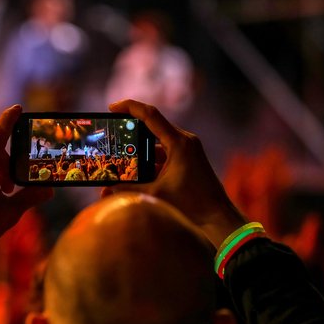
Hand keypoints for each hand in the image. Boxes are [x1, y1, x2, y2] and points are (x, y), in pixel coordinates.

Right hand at [105, 99, 245, 246]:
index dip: (129, 107)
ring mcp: (186, 149)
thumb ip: (129, 190)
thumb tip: (105, 191)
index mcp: (179, 142)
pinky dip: (149, 159)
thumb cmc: (193, 203)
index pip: (150, 115)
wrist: (217, 216)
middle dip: (131, 130)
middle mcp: (184, 141)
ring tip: (120, 157)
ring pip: (156, 142)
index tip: (112, 108)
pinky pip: (163, 153)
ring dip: (139, 148)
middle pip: (152, 126)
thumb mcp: (156, 194)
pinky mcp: (186, 159)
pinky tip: (136, 171)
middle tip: (112, 135)